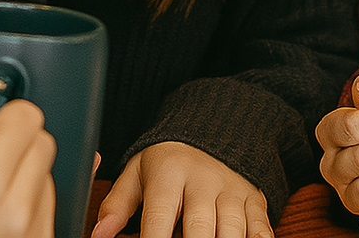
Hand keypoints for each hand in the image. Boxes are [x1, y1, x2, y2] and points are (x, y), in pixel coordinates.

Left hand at [91, 141, 270, 237]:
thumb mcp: (138, 172)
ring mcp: (232, 191)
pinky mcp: (254, 200)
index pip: (159, 216)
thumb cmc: (167, 163)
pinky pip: (260, 228)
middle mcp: (203, 180)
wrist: (212, 131)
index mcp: (170, 172)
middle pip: (199, 228)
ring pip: (231, 230)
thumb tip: (98, 235)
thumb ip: (118, 205)